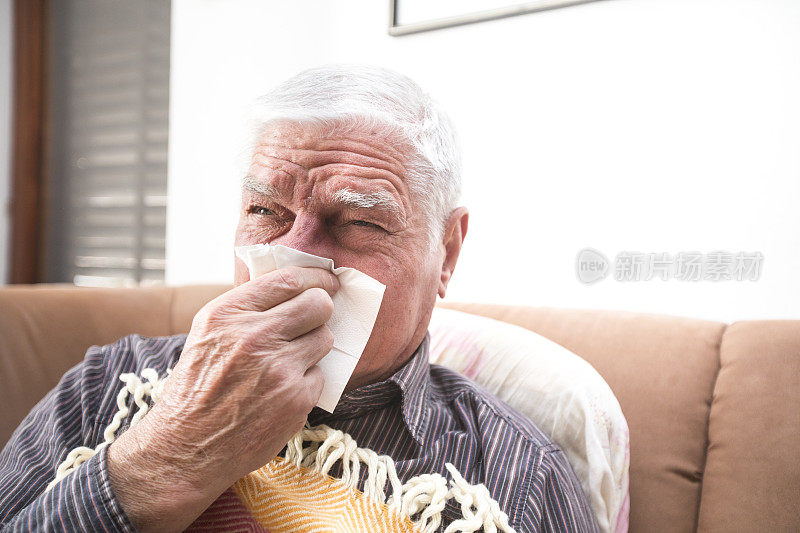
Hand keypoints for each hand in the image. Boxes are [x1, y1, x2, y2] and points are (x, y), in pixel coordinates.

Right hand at [107, 266, 338, 531]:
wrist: (186, 448)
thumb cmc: (197, 389)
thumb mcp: (208, 334)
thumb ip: (246, 309)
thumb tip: (294, 287)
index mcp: (228, 314)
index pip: (289, 279)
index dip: (316, 277)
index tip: (327, 281)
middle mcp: (254, 336)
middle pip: (318, 304)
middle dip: (321, 310)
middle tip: (314, 320)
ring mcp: (279, 368)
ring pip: (324, 338)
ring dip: (312, 347)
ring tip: (286, 363)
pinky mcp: (297, 397)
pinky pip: (320, 374)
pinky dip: (306, 382)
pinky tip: (281, 392)